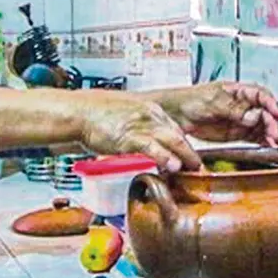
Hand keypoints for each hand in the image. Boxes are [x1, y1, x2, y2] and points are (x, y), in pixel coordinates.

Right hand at [76, 91, 200, 171]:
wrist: (79, 112)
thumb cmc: (97, 115)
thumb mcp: (126, 117)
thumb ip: (140, 130)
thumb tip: (148, 145)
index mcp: (150, 110)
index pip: (176, 128)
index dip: (185, 145)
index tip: (190, 157)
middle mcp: (150, 115)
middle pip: (179, 134)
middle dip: (190, 152)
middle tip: (197, 166)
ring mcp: (141, 125)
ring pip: (171, 140)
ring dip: (184, 155)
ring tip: (192, 168)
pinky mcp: (129, 136)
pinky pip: (152, 147)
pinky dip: (164, 157)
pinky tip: (172, 166)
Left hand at [151, 81, 277, 146]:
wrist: (174, 115)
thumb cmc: (189, 100)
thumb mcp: (210, 101)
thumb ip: (232, 109)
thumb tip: (253, 115)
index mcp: (237, 91)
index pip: (260, 94)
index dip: (270, 103)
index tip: (277, 112)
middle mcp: (243, 105)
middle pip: (264, 112)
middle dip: (272, 123)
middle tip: (276, 134)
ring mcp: (241, 120)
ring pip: (263, 125)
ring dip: (272, 133)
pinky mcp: (237, 133)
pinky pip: (255, 137)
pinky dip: (264, 141)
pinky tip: (271, 147)